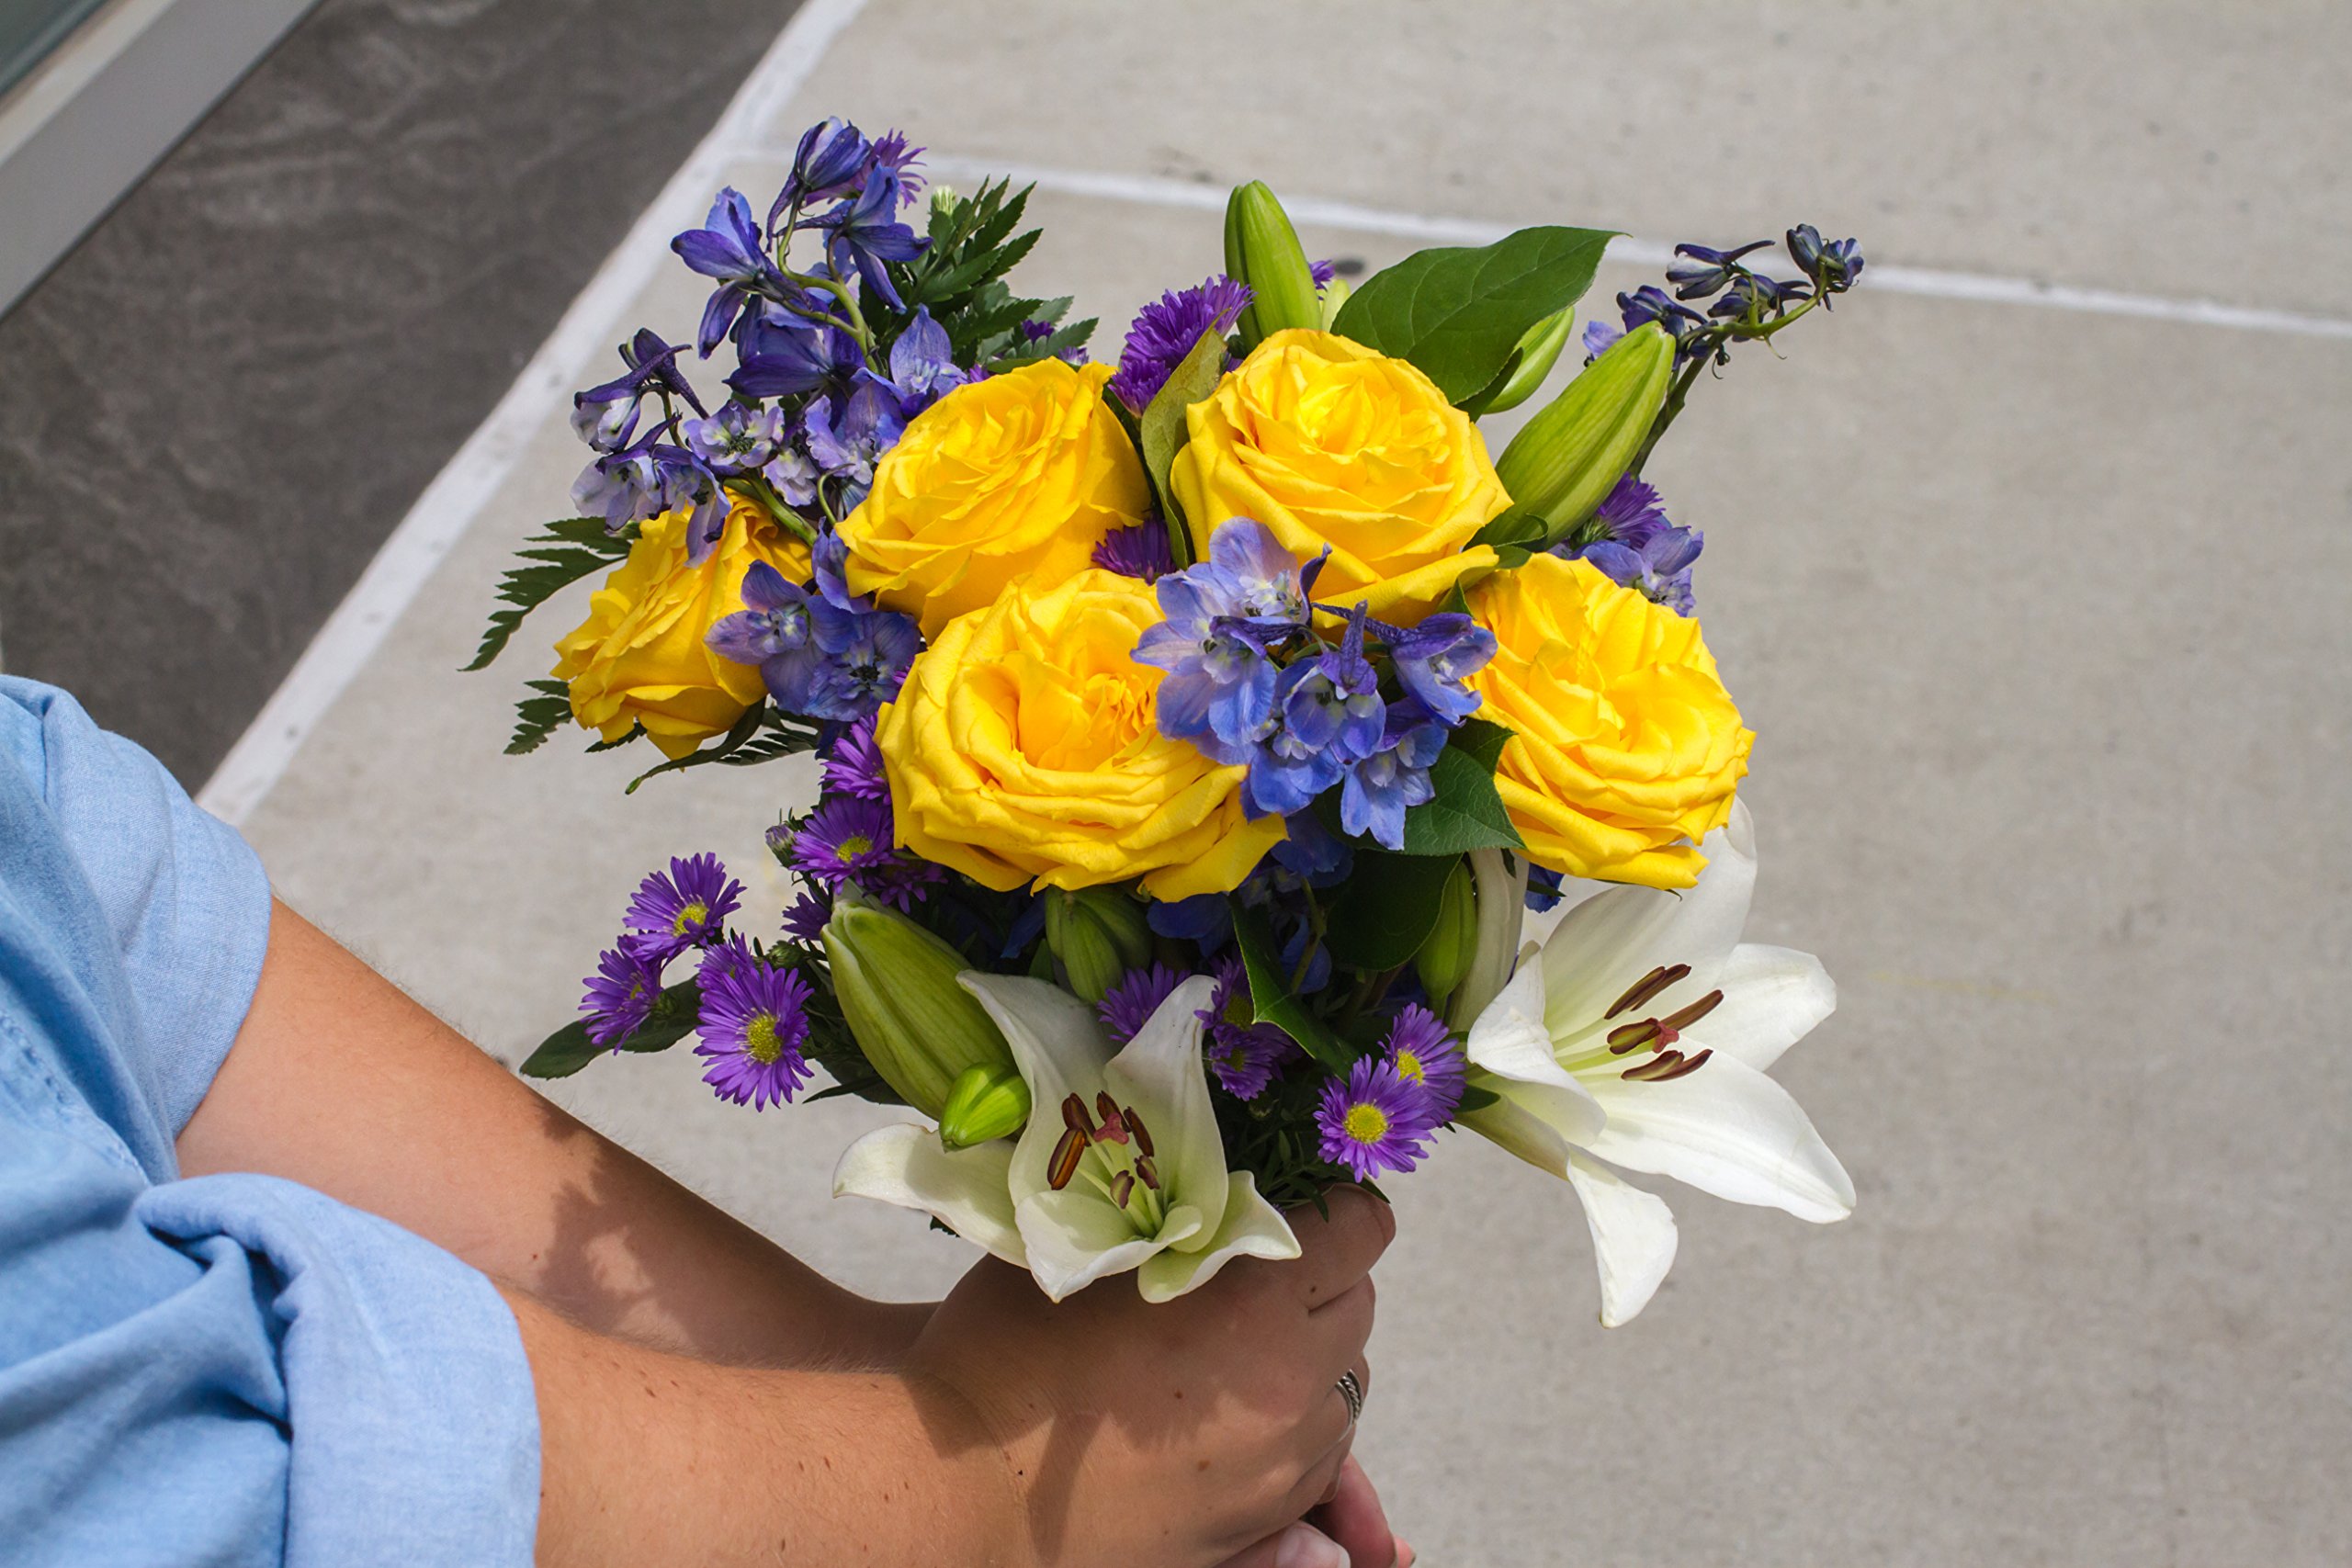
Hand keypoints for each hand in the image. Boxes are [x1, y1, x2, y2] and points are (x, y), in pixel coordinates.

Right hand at [905, 1189, 1393, 1567]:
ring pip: (1345, 1390)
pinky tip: (1223, 1413)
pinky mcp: (1259, 1521)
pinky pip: (1318, 1460)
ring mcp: (1280, 1463)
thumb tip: (1203, 1185)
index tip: (1303, 1206)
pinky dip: (1293, 1429)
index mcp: (1254, 1301)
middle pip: (1360, 1311)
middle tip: (1253, 1275)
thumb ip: (1164, 1215)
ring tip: (1234, 1349)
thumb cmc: (1004, 1354)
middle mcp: (1288, 1383)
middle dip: (1321, 1283)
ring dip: (1309, 1359)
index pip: (1361, 1232)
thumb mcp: (1083, 1248)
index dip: (1337, 1210)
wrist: (960, 1489)